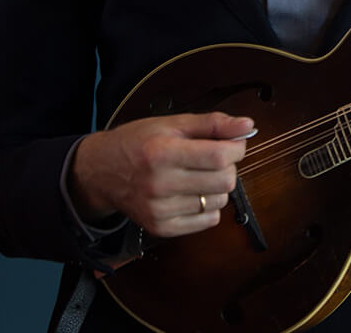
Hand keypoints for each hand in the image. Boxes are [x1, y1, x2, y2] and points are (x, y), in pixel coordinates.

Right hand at [69, 111, 252, 237]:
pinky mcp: (161, 227)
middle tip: (214, 159)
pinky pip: (207, 221)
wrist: (102, 171)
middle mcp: (159, 183)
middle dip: (228, 167)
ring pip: (219, 202)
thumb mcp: (172, 122)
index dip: (236, 148)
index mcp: (162, 152)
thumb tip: (248, 126)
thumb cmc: (139, 142)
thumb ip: (213, 123)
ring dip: (217, 187)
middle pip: (224, 181)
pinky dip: (208, 206)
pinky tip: (193, 193)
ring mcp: (159, 209)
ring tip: (199, 175)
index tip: (233, 143)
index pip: (219, 155)